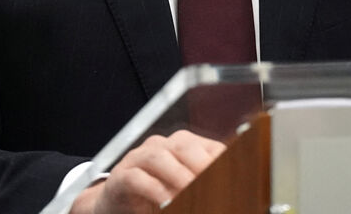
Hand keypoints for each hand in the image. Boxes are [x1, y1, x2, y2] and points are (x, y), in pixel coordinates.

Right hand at [68, 130, 225, 213]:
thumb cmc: (156, 197)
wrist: (116, 205)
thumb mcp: (185, 190)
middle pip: (183, 145)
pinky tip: (165, 202)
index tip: (234, 179)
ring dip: (178, 176)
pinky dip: (154, 189)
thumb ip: (204, 186)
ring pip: (159, 157)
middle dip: (201, 165)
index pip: (208, 147)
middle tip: (214, 186)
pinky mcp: (120, 177)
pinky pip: (136, 178)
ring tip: (191, 193)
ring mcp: (137, 159)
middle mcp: (160, 146)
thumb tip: (230, 194)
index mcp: (183, 146)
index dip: (222, 161)